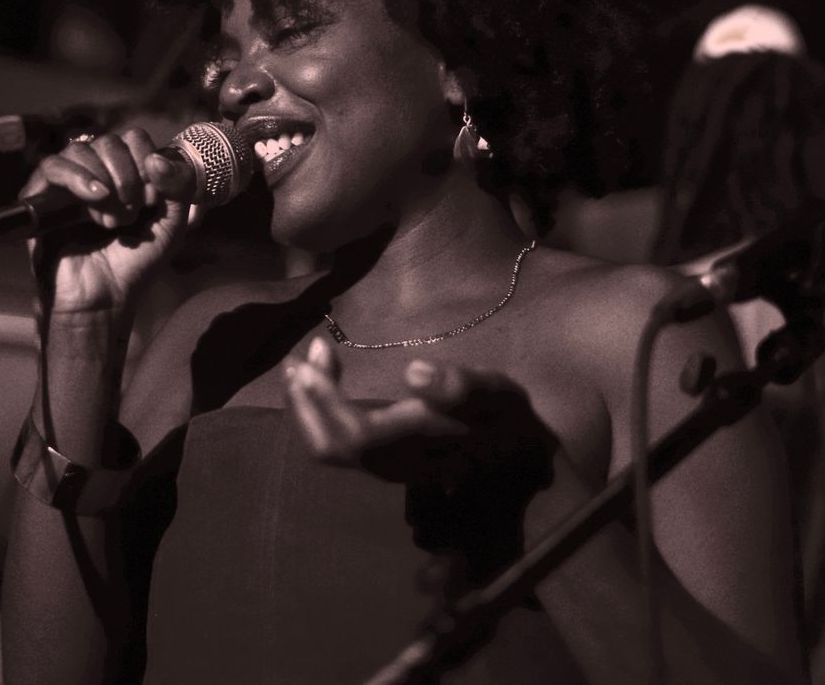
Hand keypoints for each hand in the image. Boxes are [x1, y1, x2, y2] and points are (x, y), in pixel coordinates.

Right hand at [19, 127, 197, 314]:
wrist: (103, 298)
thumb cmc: (135, 263)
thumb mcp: (172, 223)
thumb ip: (178, 186)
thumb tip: (157, 158)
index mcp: (125, 175)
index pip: (134, 140)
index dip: (147, 160)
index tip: (152, 198)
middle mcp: (95, 174)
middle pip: (110, 142)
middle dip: (128, 175)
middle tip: (132, 213)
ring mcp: (66, 184)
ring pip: (81, 149)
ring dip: (105, 181)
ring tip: (112, 220)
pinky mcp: (40, 196)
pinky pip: (53, 166)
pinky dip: (78, 178)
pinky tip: (95, 198)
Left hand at [286, 337, 561, 585]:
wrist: (528, 463)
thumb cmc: (512, 420)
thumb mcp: (499, 396)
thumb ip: (461, 385)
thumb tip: (415, 373)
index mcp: (419, 446)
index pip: (355, 435)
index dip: (327, 399)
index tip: (314, 353)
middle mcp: (397, 466)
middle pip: (331, 448)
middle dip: (306, 404)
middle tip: (296, 360)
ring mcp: (390, 470)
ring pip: (331, 451)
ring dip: (308, 409)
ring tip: (300, 369)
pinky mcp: (388, 464)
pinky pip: (341, 447)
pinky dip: (322, 414)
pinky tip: (323, 383)